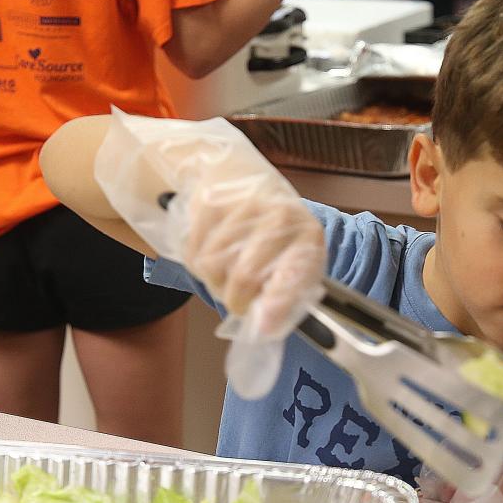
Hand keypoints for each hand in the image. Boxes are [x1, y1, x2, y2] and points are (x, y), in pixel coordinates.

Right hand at [182, 179, 325, 334]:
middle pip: (245, 277)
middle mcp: (279, 216)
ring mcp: (242, 206)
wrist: (239, 174)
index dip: (277, 304)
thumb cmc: (274, 230)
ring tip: (226, 278)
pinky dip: (198, 267)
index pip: (293, 273)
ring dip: (215, 284)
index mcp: (308, 235)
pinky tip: (212, 259)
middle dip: (237, 302)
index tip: (264, 327)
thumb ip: (287, 292)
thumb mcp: (295, 257)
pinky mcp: (210, 203)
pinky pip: (194, 255)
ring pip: (213, 268)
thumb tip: (265, 328)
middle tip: (239, 304)